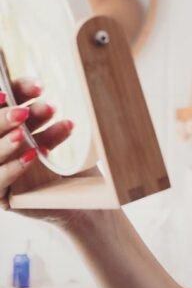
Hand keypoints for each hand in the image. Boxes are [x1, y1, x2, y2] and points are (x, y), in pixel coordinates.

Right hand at [0, 78, 74, 215]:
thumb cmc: (76, 164)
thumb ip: (62, 117)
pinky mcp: (3, 195)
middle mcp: (5, 143)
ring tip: (24, 134)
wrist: (86, 200)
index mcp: (17, 123)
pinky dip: (12, 169)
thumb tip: (76, 86)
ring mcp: (0, 169)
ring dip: (6, 142)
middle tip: (29, 112)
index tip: (39, 87)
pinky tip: (31, 156)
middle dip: (6, 116)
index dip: (18, 90)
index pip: (8, 99)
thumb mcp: (71, 136)